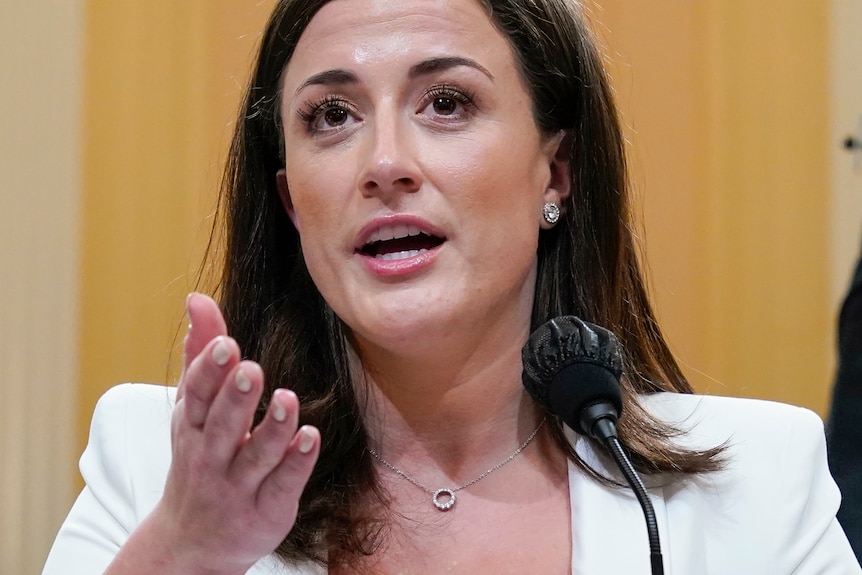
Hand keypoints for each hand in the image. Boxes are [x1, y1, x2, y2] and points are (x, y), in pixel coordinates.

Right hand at [109, 293, 319, 574]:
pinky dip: (296, 462)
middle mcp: (210, 457)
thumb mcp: (193, 409)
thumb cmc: (198, 458)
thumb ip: (200, 354)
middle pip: (224, 425)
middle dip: (237, 397)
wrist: (192, 541)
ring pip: (256, 456)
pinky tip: (311, 437)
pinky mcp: (267, 509)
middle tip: (252, 368)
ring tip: (287, 399)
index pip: (197, 396)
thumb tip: (197, 299)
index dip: (210, 371)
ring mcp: (238, 486)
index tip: (227, 343)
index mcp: (192, 427)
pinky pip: (283, 484)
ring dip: (272, 428)